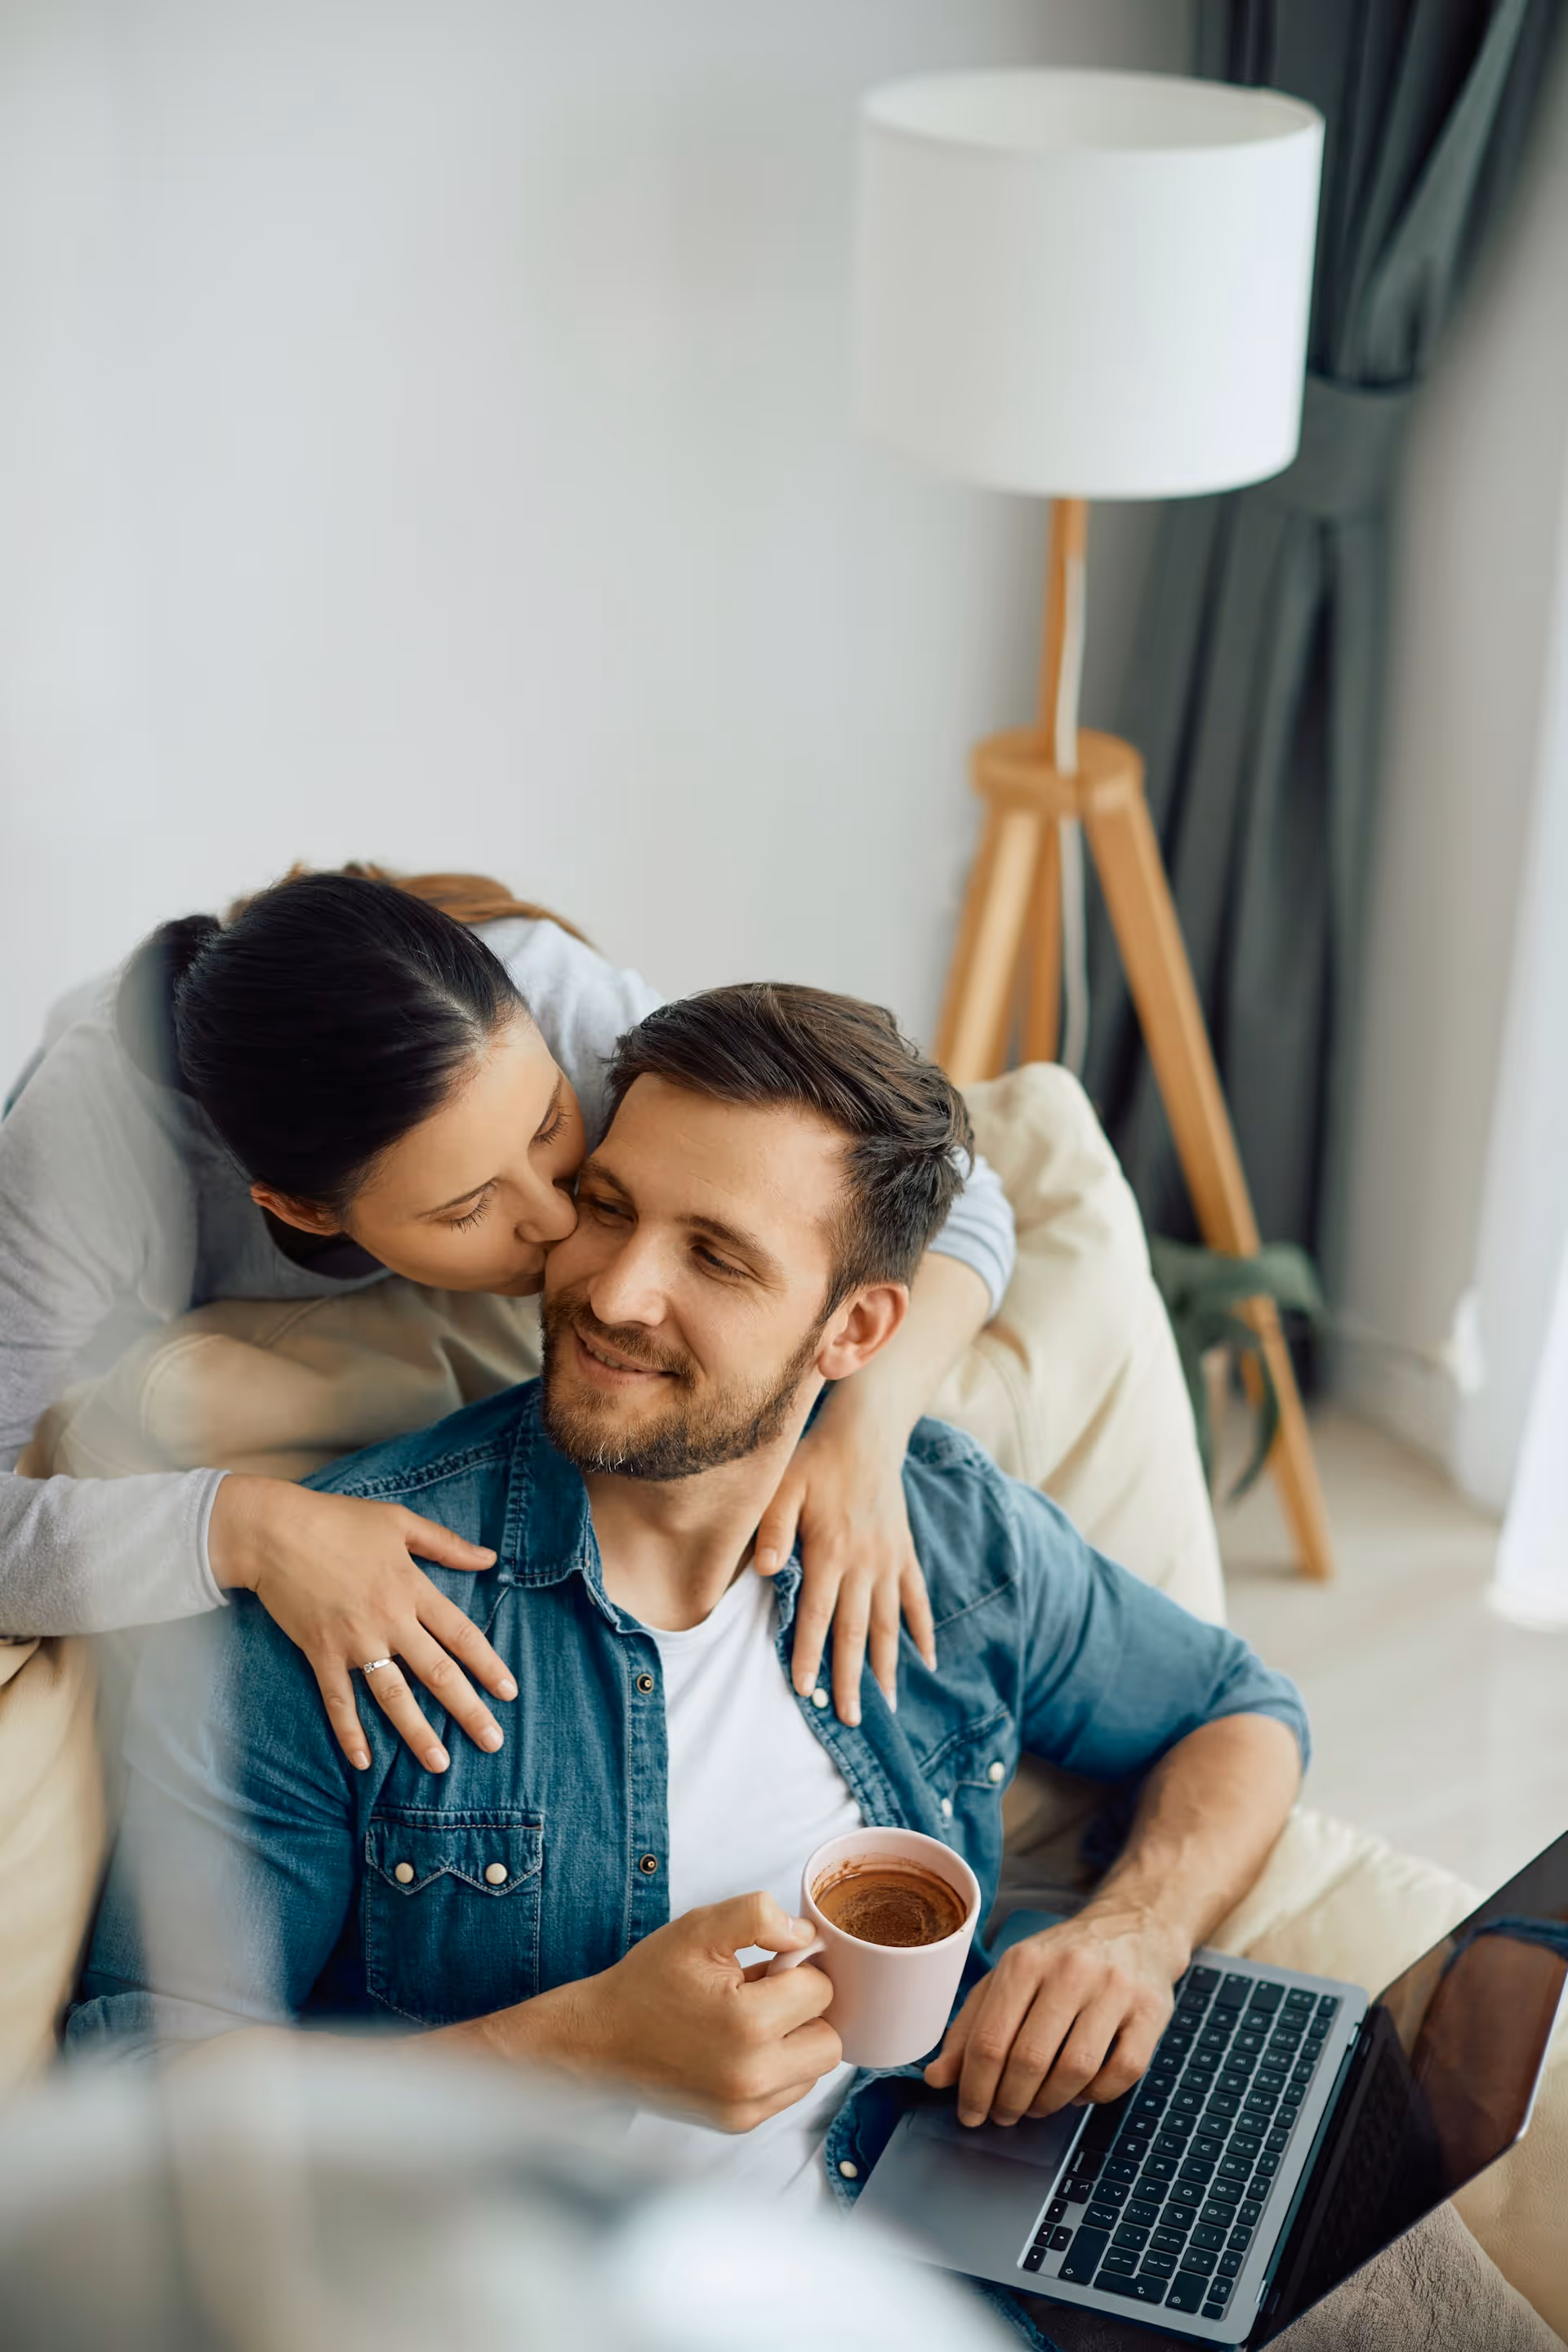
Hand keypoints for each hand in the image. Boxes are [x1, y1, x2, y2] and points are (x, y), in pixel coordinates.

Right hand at [209, 1475, 515, 1774]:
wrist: (274, 1531)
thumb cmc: (339, 1520)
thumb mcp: (399, 1521)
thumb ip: (446, 1544)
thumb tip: (490, 1558)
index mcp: (412, 1588)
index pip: (461, 1634)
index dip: (488, 1665)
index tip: (509, 1692)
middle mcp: (389, 1620)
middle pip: (437, 1673)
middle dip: (468, 1710)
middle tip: (492, 1741)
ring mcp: (354, 1640)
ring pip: (393, 1696)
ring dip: (418, 1733)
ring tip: (440, 1764)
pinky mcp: (320, 1652)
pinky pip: (338, 1700)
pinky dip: (350, 1732)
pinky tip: (364, 1761)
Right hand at [490, 1894, 841, 2132]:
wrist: (597, 2044)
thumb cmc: (646, 1984)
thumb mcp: (698, 1929)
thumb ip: (759, 1916)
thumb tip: (806, 1937)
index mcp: (748, 2024)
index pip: (821, 1989)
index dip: (796, 1966)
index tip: (766, 1963)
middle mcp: (753, 2077)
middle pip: (830, 2038)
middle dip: (806, 2008)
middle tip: (765, 1991)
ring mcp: (746, 2109)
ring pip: (814, 2069)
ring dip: (795, 2040)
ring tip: (747, 2018)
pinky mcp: (738, 2125)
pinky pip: (789, 2091)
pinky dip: (777, 2067)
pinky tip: (739, 2046)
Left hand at [754, 1401, 935, 1725]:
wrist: (867, 1435)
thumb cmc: (815, 1462)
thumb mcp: (783, 1487)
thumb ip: (772, 1530)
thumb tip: (763, 1571)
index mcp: (829, 1551)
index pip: (816, 1615)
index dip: (809, 1654)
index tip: (806, 1692)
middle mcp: (863, 1563)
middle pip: (855, 1631)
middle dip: (851, 1677)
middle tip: (851, 1720)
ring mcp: (889, 1561)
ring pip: (889, 1623)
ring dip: (888, 1665)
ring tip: (888, 1704)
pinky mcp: (905, 1554)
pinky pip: (917, 1598)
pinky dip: (923, 1629)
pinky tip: (928, 1660)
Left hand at [924, 1906, 1186, 2127]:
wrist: (1134, 1928)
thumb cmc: (1061, 1961)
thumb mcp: (1008, 1979)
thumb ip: (970, 2027)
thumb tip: (937, 2079)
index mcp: (1025, 1961)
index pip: (990, 2040)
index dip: (974, 2089)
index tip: (969, 2114)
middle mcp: (1070, 1971)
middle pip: (1029, 2059)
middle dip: (1009, 2102)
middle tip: (1003, 2115)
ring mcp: (1114, 1990)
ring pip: (1075, 2070)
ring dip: (1049, 2103)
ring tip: (1036, 2106)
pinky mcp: (1150, 2012)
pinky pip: (1121, 2072)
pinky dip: (1095, 2096)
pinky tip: (1079, 2092)